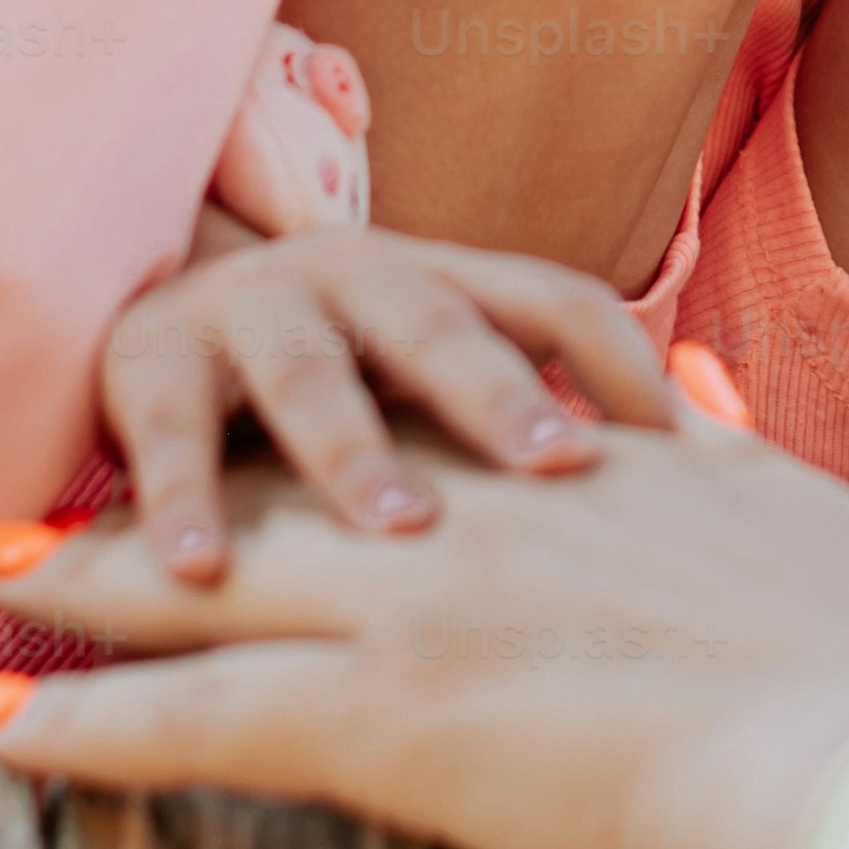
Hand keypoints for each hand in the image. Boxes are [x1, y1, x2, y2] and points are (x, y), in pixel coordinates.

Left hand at [0, 432, 848, 848]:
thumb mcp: (835, 543)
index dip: (336, 442)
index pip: (427, 441)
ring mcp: (425, 604)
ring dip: (87, 587)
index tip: (275, 453)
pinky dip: (73, 723)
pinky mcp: (386, 714)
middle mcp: (489, 515)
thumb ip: (757, 492)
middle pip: (292, 482)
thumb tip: (739, 453)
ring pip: (207, 580)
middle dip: (175, 491)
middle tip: (83, 494)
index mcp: (597, 479)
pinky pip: (185, 718)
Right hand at [83, 212, 682, 579]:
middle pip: (442, 327)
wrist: (152, 321)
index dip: (622, 366)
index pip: (557, 303)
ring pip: (311, 376)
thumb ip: (528, 430)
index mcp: (442, 281)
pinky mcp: (143, 358)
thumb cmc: (331, 391)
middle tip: (561, 470)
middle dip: (502, 398)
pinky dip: (180, 501)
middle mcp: (353, 274)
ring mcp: (248, 309)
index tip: (683, 456)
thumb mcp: (427, 393)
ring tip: (401, 527)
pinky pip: (168, 431)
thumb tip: (705, 482)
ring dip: (355, 454)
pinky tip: (199, 573)